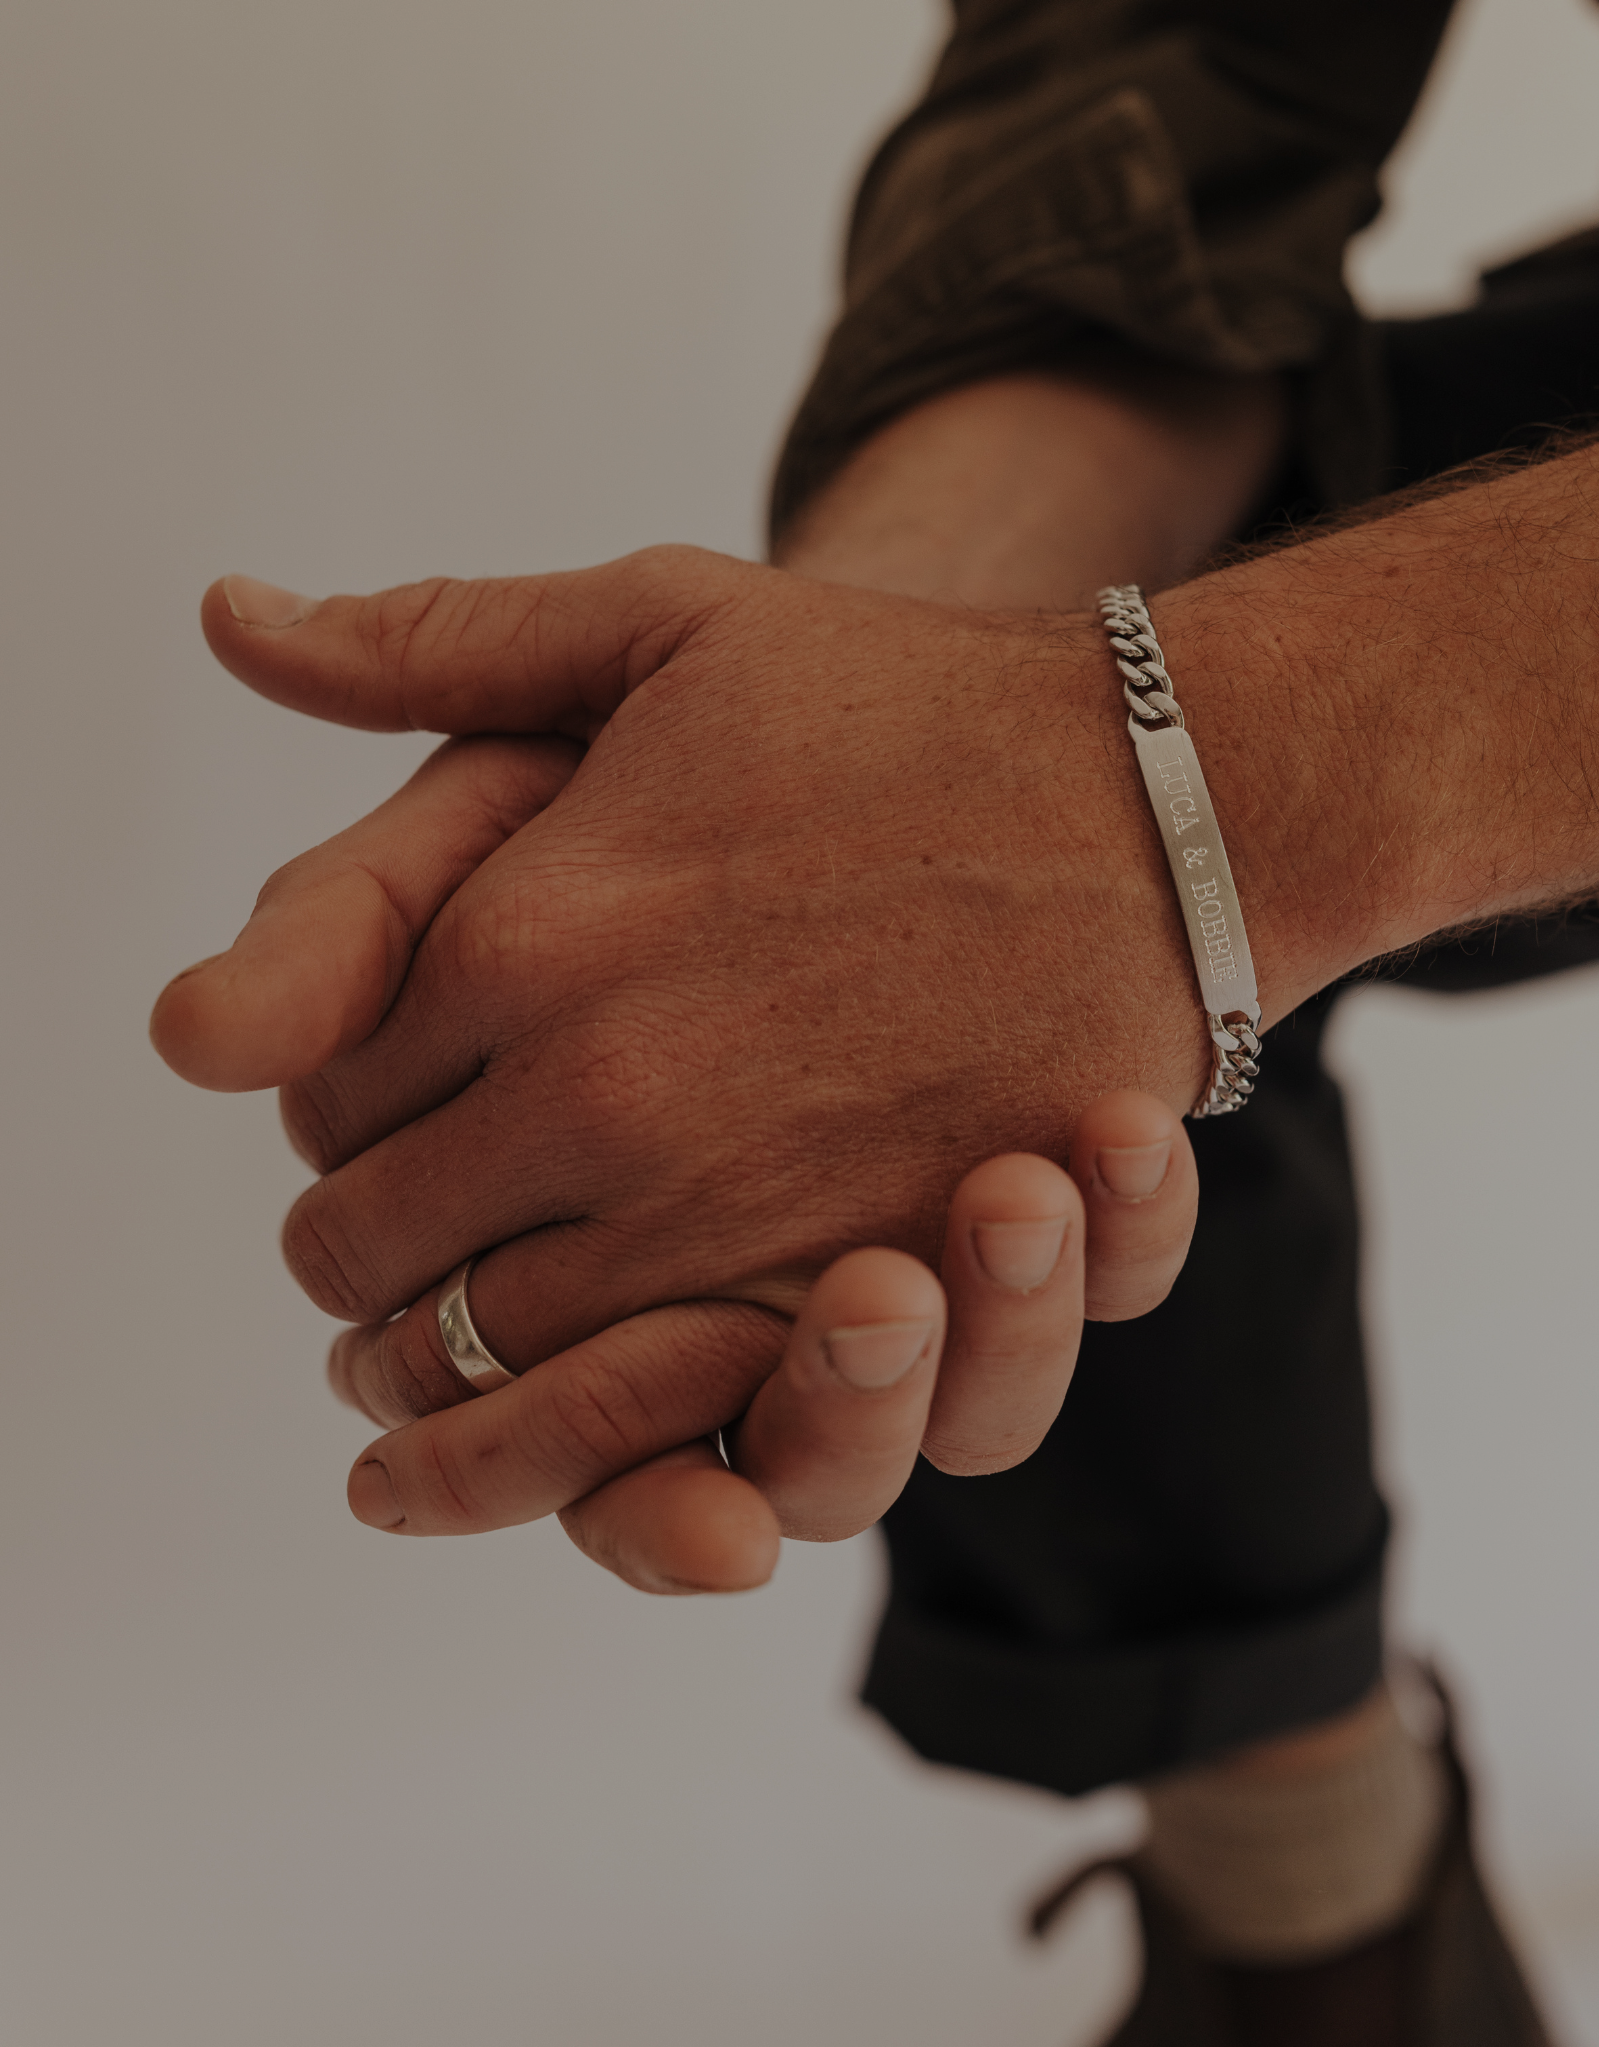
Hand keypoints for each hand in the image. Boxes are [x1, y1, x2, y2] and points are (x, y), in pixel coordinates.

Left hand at [152, 569, 1200, 1577]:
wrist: (1152, 808)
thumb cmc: (898, 709)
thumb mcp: (657, 622)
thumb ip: (429, 644)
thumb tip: (225, 610)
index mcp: (520, 933)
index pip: (317, 1095)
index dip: (322, 1113)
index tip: (364, 1111)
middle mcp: (596, 1092)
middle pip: (368, 1258)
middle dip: (362, 1259)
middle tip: (391, 1241)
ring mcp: (720, 1213)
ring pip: (483, 1369)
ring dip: (451, 1369)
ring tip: (471, 1330)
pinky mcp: (843, 1296)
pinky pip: (653, 1428)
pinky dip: (590, 1436)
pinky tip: (592, 1386)